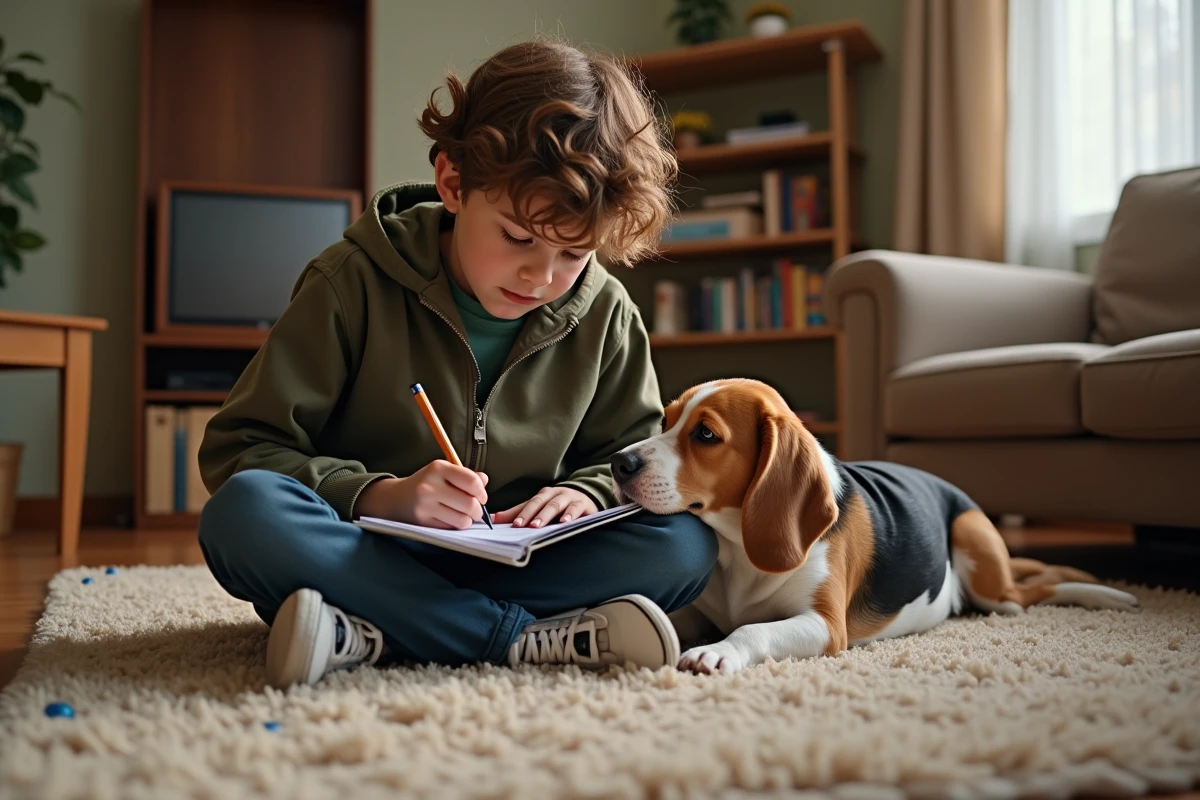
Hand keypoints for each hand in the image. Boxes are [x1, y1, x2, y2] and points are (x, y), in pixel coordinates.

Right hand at [355, 461, 487, 529]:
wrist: (396, 498)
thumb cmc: (426, 484)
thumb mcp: (443, 472)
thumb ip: (466, 475)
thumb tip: (484, 480)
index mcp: (438, 468)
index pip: (472, 481)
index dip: (482, 492)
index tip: (482, 497)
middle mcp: (430, 485)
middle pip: (470, 503)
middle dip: (478, 510)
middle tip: (476, 511)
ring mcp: (425, 504)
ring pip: (462, 519)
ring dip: (467, 520)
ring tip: (462, 515)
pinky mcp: (422, 521)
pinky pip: (450, 528)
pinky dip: (455, 526)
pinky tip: (450, 519)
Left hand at [492, 486, 597, 527]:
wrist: (587, 498)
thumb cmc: (560, 505)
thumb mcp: (540, 507)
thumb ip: (518, 513)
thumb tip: (493, 518)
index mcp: (543, 495)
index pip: (529, 503)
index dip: (519, 513)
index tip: (510, 524)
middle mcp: (554, 494)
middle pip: (540, 502)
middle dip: (529, 514)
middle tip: (521, 525)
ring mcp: (569, 497)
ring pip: (556, 505)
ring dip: (546, 515)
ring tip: (538, 525)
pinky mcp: (582, 504)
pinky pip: (576, 508)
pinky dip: (571, 514)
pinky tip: (565, 521)